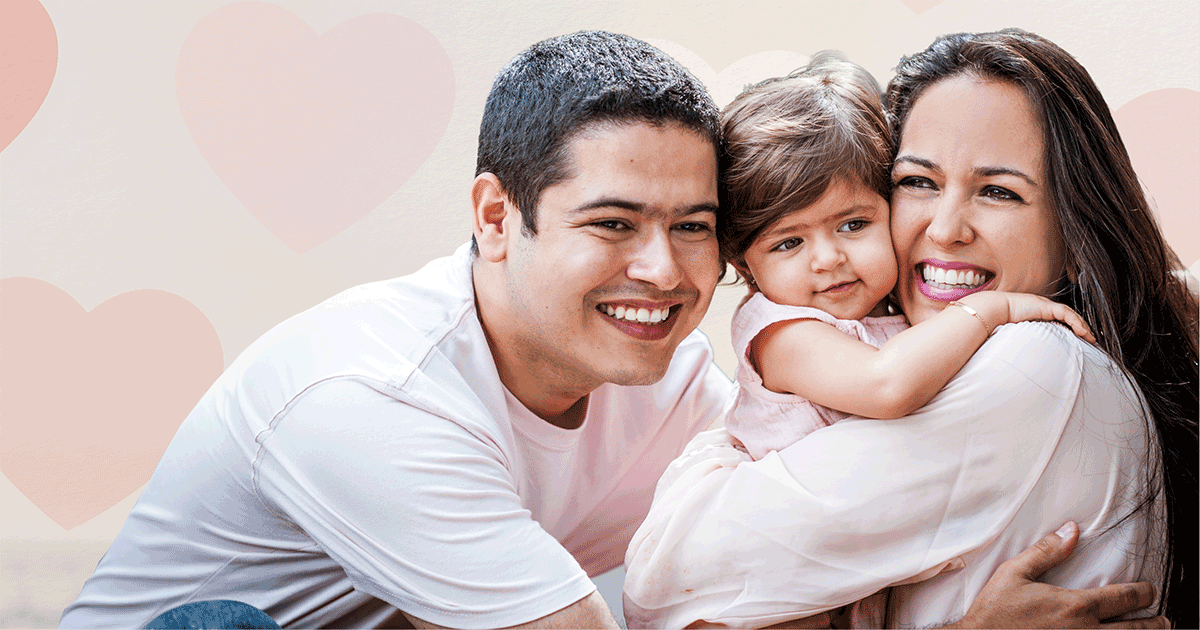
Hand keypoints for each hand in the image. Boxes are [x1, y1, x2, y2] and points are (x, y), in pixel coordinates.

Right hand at [951, 522, 1167, 628]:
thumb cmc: (995, 612)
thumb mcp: (1014, 573)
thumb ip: (1046, 552)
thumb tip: (1071, 530)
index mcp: (1075, 606)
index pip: (1124, 598)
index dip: (1144, 593)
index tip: (1150, 591)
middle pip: (1136, 629)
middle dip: (1155, 623)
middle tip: (1164, 619)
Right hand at [961, 292, 1094, 342]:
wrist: (991, 311)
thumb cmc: (996, 324)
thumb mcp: (1013, 336)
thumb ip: (1020, 343)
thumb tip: (1021, 361)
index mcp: (1034, 314)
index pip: (1057, 319)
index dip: (1069, 328)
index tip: (1077, 340)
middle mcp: (1041, 308)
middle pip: (1066, 316)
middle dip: (1080, 327)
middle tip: (1090, 340)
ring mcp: (1044, 305)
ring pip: (1070, 314)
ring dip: (1082, 326)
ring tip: (1090, 337)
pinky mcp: (1046, 306)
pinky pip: (1066, 314)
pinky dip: (1076, 322)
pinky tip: (1082, 332)